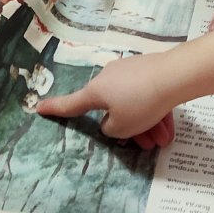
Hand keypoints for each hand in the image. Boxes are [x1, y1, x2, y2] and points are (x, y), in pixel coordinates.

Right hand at [38, 54, 177, 149]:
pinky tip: (170, 126)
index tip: (38, 107)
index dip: (55, 109)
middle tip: (148, 143)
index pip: (71, 104)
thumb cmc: (141, 103)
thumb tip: (113, 120)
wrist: (175, 75)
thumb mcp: (122, 127)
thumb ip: (111, 128)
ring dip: (147, 124)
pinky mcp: (148, 69)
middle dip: (131, 129)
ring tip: (164, 139)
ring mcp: (129, 71)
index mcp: (96, 91)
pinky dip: (155, 111)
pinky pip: (147, 95)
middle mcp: (108, 78)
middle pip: (114, 110)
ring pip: (134, 104)